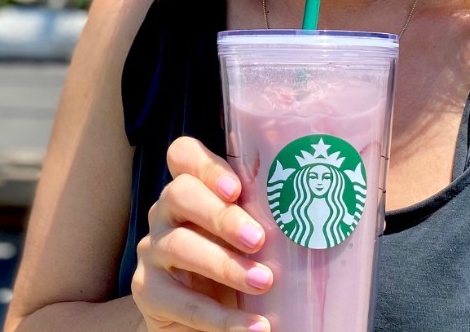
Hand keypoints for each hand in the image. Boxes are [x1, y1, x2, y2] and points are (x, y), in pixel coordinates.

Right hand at [132, 136, 272, 331]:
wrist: (201, 318)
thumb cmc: (236, 263)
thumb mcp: (250, 236)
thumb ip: (267, 218)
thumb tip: (321, 213)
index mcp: (191, 189)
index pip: (183, 155)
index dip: (207, 165)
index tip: (237, 188)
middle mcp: (165, 213)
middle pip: (180, 194)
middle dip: (221, 216)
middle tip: (258, 240)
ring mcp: (152, 250)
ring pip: (178, 245)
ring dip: (224, 265)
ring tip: (263, 282)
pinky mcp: (147, 291)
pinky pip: (181, 301)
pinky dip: (221, 318)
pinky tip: (254, 326)